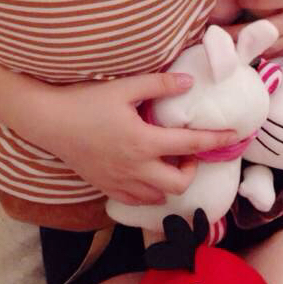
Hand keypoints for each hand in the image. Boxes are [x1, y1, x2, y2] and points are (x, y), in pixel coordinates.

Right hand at [30, 72, 237, 206]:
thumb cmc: (86, 101)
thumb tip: (188, 82)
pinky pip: (137, 201)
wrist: (49, 122)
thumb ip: (159, 85)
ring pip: (159, 197)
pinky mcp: (106, 188)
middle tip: (186, 152)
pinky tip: (146, 173)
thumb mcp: (124, 87)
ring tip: (166, 161)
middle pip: (179, 184)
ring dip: (170, 183)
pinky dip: (149, 193)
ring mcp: (120, 182)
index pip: (190, 145)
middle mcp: (135, 168)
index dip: (215, 140)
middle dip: (191, 170)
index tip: (233, 136)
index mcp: (143, 142)